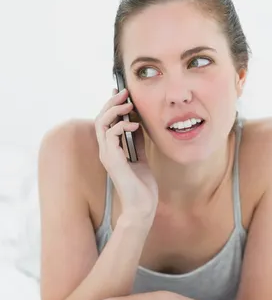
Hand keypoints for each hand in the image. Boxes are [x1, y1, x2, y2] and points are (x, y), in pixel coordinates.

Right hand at [95, 87, 158, 219]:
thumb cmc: (142, 187)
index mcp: (111, 150)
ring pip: (101, 123)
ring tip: (129, 105)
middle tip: (125, 92)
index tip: (122, 94)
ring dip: (114, 110)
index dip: (111, 106)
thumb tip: (138, 125)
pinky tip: (134, 125)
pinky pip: (110, 134)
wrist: (143, 207)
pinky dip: (122, 125)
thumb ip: (137, 142)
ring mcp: (107, 155)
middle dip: (111, 103)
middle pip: (100, 119)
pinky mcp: (113, 159)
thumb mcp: (141, 158)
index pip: (105, 123)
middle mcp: (106, 151)